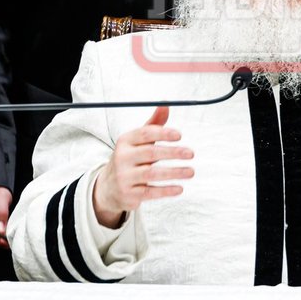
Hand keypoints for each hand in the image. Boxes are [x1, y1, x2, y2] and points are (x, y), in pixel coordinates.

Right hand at [91, 107, 193, 228]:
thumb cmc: (130, 159)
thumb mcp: (138, 141)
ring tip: (191, 171)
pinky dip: (165, 190)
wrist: (109, 187)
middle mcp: (122, 158)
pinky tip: (179, 188)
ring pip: (151, 174)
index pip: (144, 134)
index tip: (179, 135)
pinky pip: (150, 192)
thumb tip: (165, 105)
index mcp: (125, 141)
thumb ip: (153, 125)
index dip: (162, 133)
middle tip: (190, 153)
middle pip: (150, 153)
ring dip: (174, 172)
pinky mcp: (129, 194)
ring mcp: (124, 177)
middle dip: (172, 152)